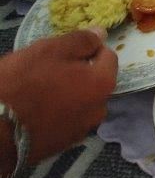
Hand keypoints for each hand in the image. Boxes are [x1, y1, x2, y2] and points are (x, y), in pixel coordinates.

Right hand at [0, 29, 116, 163]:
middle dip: (78, 71)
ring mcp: (83, 129)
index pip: (108, 56)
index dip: (89, 47)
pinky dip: (59, 111)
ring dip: (69, 92)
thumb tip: (102, 34)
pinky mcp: (64, 143)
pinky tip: (38, 108)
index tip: (65, 48)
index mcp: (102, 84)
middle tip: (48, 68)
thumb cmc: (22, 84)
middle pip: (95, 80)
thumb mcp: (49, 51)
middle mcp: (100, 109)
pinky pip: (68, 118)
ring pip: (82, 101)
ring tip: (40, 88)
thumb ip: (81, 41)